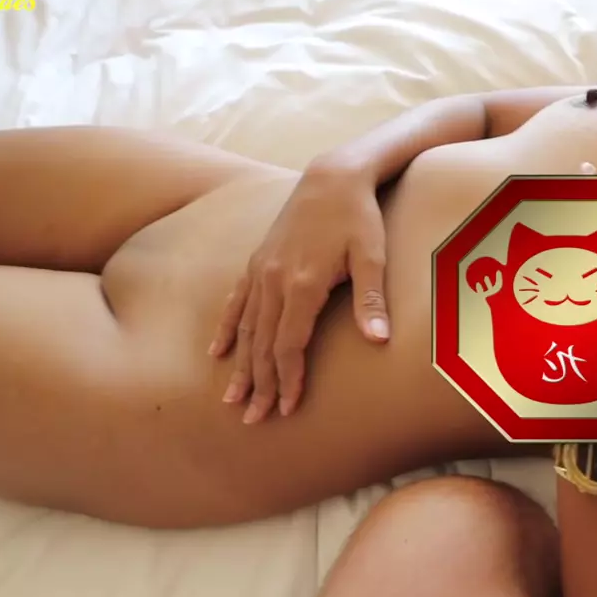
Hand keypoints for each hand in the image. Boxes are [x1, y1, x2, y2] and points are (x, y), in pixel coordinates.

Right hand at [208, 160, 390, 423]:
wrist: (333, 175)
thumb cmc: (359, 216)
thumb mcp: (372, 256)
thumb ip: (372, 300)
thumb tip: (378, 340)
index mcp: (303, 284)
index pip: (290, 344)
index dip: (287, 378)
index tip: (286, 408)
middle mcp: (275, 280)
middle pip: (263, 344)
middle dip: (259, 384)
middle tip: (253, 421)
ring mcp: (262, 270)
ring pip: (246, 328)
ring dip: (241, 366)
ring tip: (233, 400)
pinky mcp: (258, 261)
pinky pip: (236, 301)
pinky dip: (226, 329)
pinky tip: (217, 353)